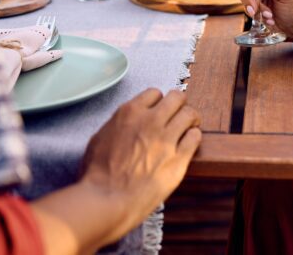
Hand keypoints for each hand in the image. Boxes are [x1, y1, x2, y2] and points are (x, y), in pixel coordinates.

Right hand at [81, 89, 200, 231]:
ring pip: (190, 114)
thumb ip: (118, 124)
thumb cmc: (97, 174)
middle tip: (178, 114)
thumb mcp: (99, 138)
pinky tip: (189, 142)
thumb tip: (128, 123)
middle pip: (177, 98)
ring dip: (190, 119)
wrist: (107, 200)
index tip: (159, 111)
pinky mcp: (178, 158)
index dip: (157, 102)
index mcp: (130, 113)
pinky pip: (195, 137)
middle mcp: (150, 121)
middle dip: (179, 104)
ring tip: (189, 126)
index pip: (154, 93)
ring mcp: (166, 139)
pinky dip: (194, 136)